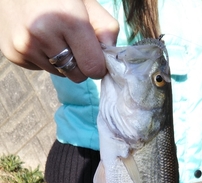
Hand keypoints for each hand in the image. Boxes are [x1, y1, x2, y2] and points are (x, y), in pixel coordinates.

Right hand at [0, 0, 118, 81]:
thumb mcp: (85, 1)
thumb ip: (105, 27)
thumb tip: (109, 59)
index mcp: (66, 19)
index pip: (92, 68)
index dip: (98, 65)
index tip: (96, 56)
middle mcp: (42, 35)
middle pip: (77, 76)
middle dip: (80, 64)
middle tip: (73, 43)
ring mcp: (25, 46)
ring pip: (59, 74)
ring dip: (61, 61)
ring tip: (51, 35)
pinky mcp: (13, 54)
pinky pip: (40, 69)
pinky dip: (43, 57)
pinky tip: (37, 37)